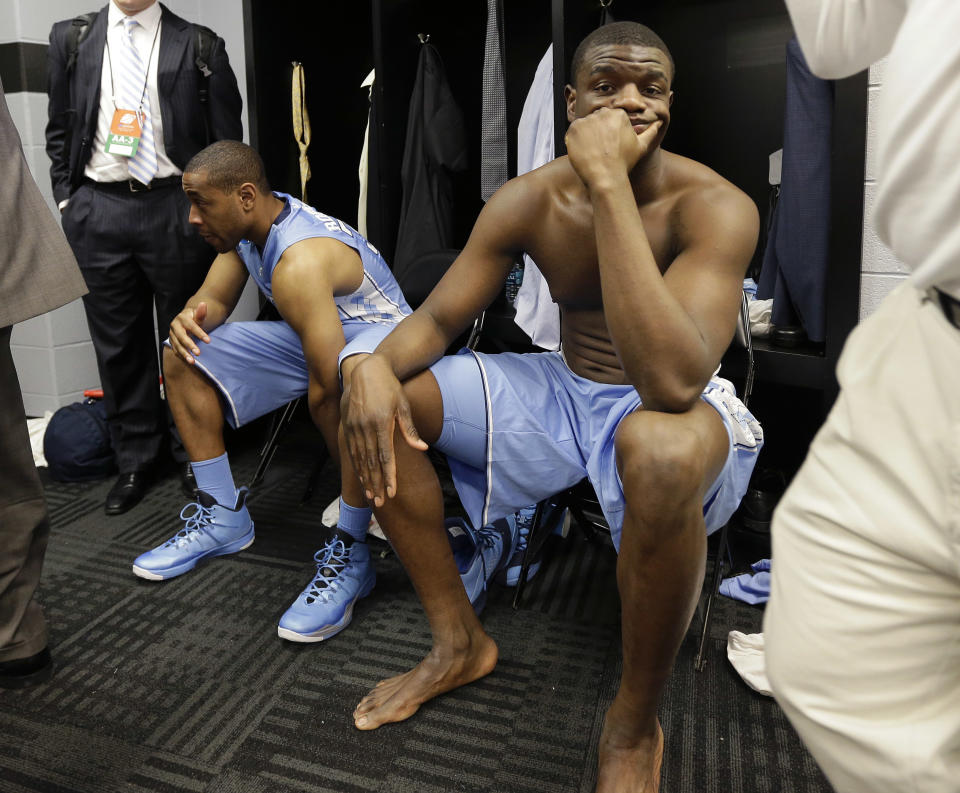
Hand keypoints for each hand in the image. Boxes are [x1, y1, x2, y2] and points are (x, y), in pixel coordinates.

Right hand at [168, 302, 210, 363]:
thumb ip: (201, 312)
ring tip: (193, 362)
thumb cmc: (195, 318)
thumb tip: (203, 304)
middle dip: (190, 345)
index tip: (209, 341)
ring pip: (177, 345)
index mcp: (182, 318)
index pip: (191, 326)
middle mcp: (175, 326)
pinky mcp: (172, 341)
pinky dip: (182, 356)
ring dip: (185, 354)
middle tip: (199, 353)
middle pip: (182, 337)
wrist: (187, 320)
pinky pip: (176, 350)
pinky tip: (189, 361)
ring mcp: (172, 334)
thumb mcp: (199, 315)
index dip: (200, 333)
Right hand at [341, 354, 427, 506]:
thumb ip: (409, 429)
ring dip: (365, 478)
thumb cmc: (389, 387)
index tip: (391, 492)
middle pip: (371, 462)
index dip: (389, 476)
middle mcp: (365, 427)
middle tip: (380, 502)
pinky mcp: (347, 425)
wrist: (364, 370)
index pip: (385, 456)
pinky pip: (351, 450)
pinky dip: (356, 465)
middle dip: (376, 483)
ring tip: (370, 494)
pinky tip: (360, 476)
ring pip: (359, 458)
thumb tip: (422, 448)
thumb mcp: (403, 404)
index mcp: (381, 423)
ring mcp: (354, 426)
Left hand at [566, 108, 661, 188]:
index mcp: (618, 114)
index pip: (610, 118)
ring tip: (593, 151)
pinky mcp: (573, 128)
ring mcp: (587, 120)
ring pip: (585, 125)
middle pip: (597, 120)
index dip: (609, 132)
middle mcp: (602, 113)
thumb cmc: (624, 163)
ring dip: (587, 136)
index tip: (608, 144)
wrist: (606, 176)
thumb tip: (659, 123)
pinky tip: (584, 151)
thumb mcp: (641, 146)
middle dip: (598, 132)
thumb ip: (651, 131)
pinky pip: (573, 131)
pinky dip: (576, 140)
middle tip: (600, 149)